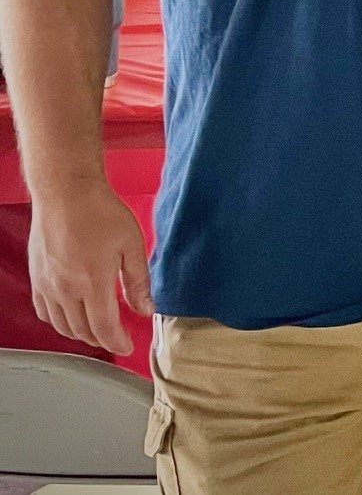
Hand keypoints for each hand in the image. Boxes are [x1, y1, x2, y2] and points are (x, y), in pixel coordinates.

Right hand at [29, 180, 151, 354]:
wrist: (65, 192)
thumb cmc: (99, 211)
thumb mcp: (132, 244)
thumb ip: (138, 281)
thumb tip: (145, 308)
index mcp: (92, 282)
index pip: (104, 328)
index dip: (117, 343)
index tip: (127, 346)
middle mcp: (66, 289)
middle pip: (82, 331)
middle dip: (102, 340)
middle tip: (116, 337)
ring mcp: (48, 285)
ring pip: (62, 325)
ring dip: (81, 334)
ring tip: (97, 330)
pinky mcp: (37, 278)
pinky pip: (45, 312)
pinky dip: (59, 322)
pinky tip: (71, 316)